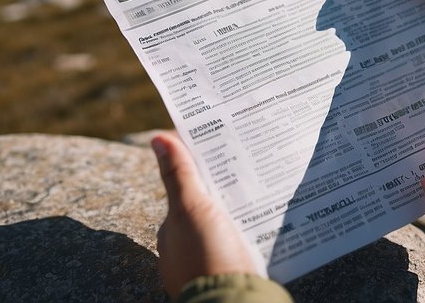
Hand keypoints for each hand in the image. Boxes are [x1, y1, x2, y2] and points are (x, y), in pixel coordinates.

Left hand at [151, 132, 258, 297]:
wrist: (230, 302)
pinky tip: (266, 223)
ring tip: (265, 191)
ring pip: (227, 226)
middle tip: (252, 166)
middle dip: (226, 190)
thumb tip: (158, 138)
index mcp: (172, 229)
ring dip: (242, 211)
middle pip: (208, 207)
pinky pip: (242, 244)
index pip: (187, 189)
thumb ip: (178, 175)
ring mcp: (208, 261)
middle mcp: (186, 246)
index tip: (224, 147)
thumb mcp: (191, 209)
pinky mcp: (230, 273)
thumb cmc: (206, 256)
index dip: (203, 167)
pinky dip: (251, 233)